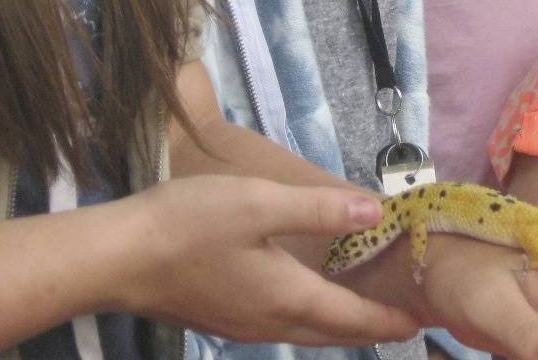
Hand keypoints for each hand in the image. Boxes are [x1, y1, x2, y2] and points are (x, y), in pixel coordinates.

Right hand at [127, 176, 418, 347]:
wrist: (118, 258)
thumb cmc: (190, 225)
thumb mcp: (260, 204)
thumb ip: (319, 210)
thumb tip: (375, 215)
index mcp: (286, 296)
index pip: (350, 318)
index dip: (386, 321)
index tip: (419, 324)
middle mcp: (269, 321)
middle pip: (330, 332)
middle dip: (368, 328)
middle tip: (401, 321)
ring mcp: (242, 324)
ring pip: (304, 330)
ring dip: (337, 324)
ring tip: (361, 311)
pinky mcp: (221, 316)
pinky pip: (280, 323)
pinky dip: (307, 316)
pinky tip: (304, 298)